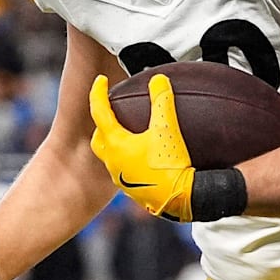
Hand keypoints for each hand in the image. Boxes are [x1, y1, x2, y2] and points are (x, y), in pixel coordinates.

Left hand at [89, 73, 195, 220]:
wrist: (181, 200)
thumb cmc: (170, 165)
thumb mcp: (167, 128)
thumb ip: (162, 100)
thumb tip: (158, 79)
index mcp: (116, 144)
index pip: (99, 112)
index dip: (98, 93)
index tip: (100, 81)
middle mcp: (113, 162)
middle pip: (99, 137)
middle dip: (102, 121)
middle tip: (111, 110)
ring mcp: (121, 177)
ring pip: (110, 154)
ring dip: (115, 140)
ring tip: (128, 132)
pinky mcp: (132, 189)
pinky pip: (123, 167)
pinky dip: (127, 156)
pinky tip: (143, 155)